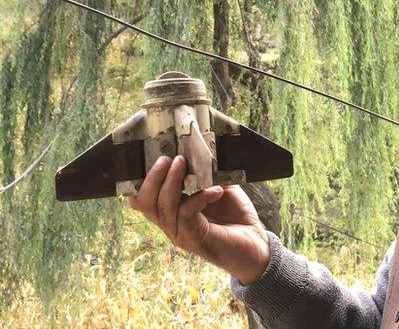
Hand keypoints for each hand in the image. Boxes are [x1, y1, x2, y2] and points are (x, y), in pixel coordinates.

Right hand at [127, 155, 270, 284]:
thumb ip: (207, 174)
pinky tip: (216, 190)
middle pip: (144, 202)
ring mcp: (180, 233)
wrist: (256, 245)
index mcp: (172, 211)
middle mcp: (170, 224)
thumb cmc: (236, 217)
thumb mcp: (220, 187)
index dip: (142, 178)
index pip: (142, 198)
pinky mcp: (194, 237)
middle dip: (152, 177)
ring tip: (182, 163)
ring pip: (162, 207)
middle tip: (167, 158)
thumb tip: (201, 152)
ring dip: (171, 182)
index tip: (153, 155)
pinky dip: (199, 197)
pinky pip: (186, 213)